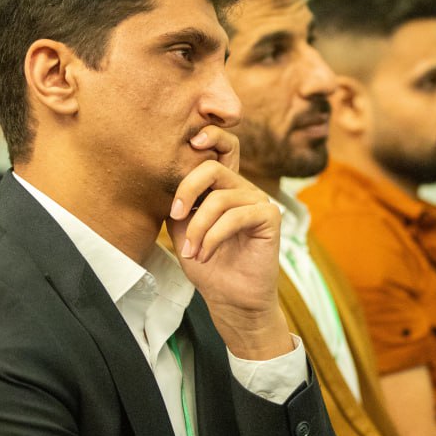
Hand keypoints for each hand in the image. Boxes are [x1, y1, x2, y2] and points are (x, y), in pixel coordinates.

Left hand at [166, 126, 290, 358]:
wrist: (231, 300)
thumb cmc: (209, 267)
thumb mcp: (182, 232)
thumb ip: (179, 205)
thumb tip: (166, 183)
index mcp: (224, 188)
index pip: (222, 147)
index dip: (211, 135)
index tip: (191, 142)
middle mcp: (243, 189)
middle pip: (212, 169)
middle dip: (187, 189)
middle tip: (174, 216)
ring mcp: (258, 201)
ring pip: (219, 199)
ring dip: (198, 229)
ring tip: (192, 253)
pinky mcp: (270, 216)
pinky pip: (235, 216)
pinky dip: (213, 237)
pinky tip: (206, 255)